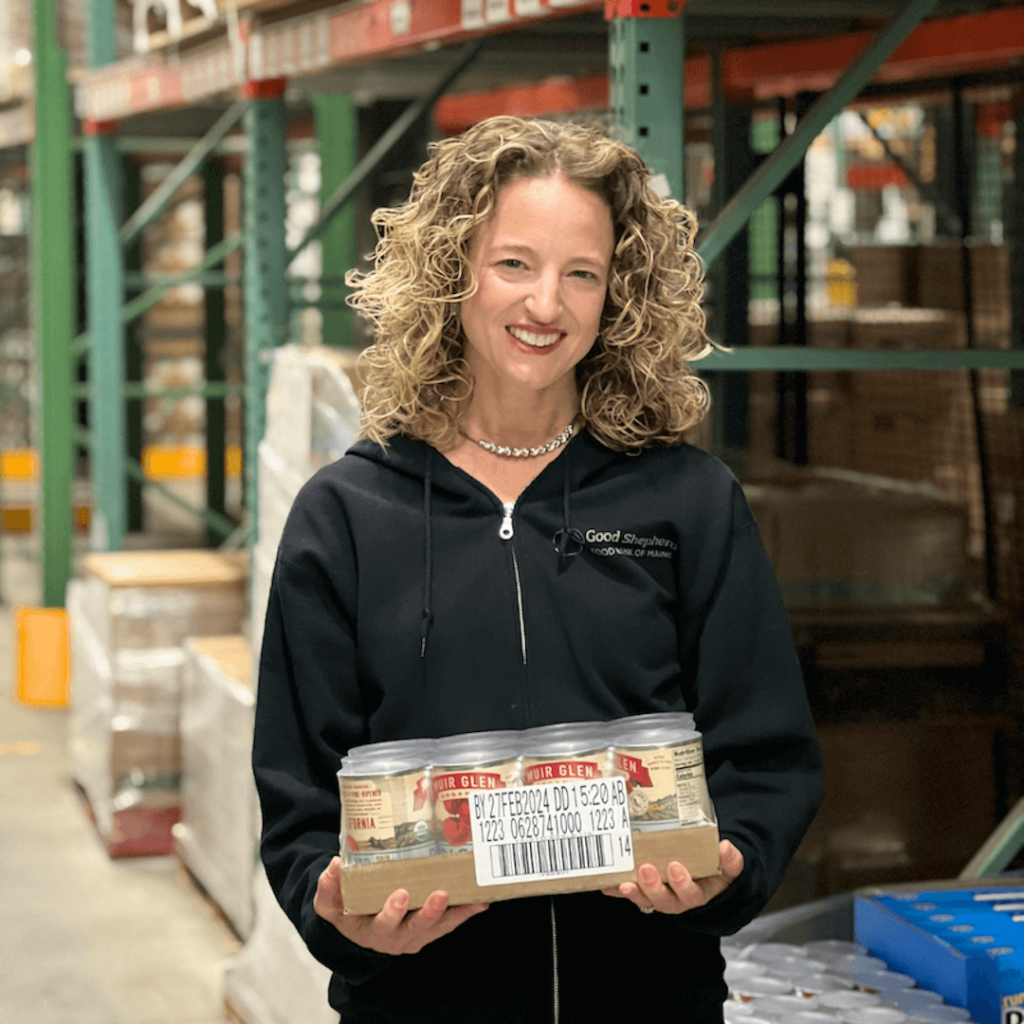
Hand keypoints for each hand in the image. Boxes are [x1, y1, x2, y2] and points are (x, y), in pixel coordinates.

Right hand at [313, 856, 488, 954]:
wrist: (358, 927)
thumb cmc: (345, 910)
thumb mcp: (329, 903)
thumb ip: (328, 888)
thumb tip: (334, 865)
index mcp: (371, 930)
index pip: (382, 924)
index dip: (392, 912)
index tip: (401, 893)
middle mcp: (396, 937)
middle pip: (416, 928)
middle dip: (429, 912)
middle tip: (440, 894)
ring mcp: (416, 934)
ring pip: (438, 926)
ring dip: (455, 913)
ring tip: (471, 899)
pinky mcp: (430, 929)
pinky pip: (450, 923)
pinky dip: (465, 912)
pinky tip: (481, 901)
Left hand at [600, 839, 743, 914]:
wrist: (708, 878)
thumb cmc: (717, 871)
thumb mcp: (730, 867)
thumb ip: (731, 861)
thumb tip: (726, 848)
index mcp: (699, 894)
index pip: (691, 895)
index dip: (682, 884)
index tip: (675, 866)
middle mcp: (677, 900)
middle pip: (664, 901)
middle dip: (654, 887)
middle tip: (646, 869)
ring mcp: (659, 897)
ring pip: (646, 900)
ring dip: (634, 893)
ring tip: (623, 884)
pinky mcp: (645, 892)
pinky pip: (631, 894)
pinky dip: (617, 891)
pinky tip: (607, 886)